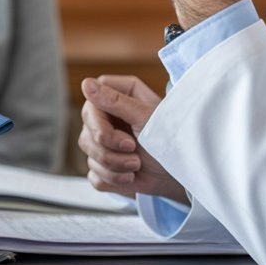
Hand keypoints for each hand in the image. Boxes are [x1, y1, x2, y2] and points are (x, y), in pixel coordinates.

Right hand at [78, 75, 185, 202]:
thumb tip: (86, 84)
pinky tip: (130, 176)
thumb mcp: (145, 118)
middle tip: (132, 148)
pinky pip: (94, 176)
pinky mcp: (104, 166)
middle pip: (87, 131)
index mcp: (120, 96)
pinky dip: (113, 180)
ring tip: (136, 165)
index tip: (111, 132)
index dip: (96, 120)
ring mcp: (104, 143)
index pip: (91, 100)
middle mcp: (109, 117)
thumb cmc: (171, 140)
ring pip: (89, 155)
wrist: (179, 176)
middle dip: (108, 148)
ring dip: (114, 166)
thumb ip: (115, 101)